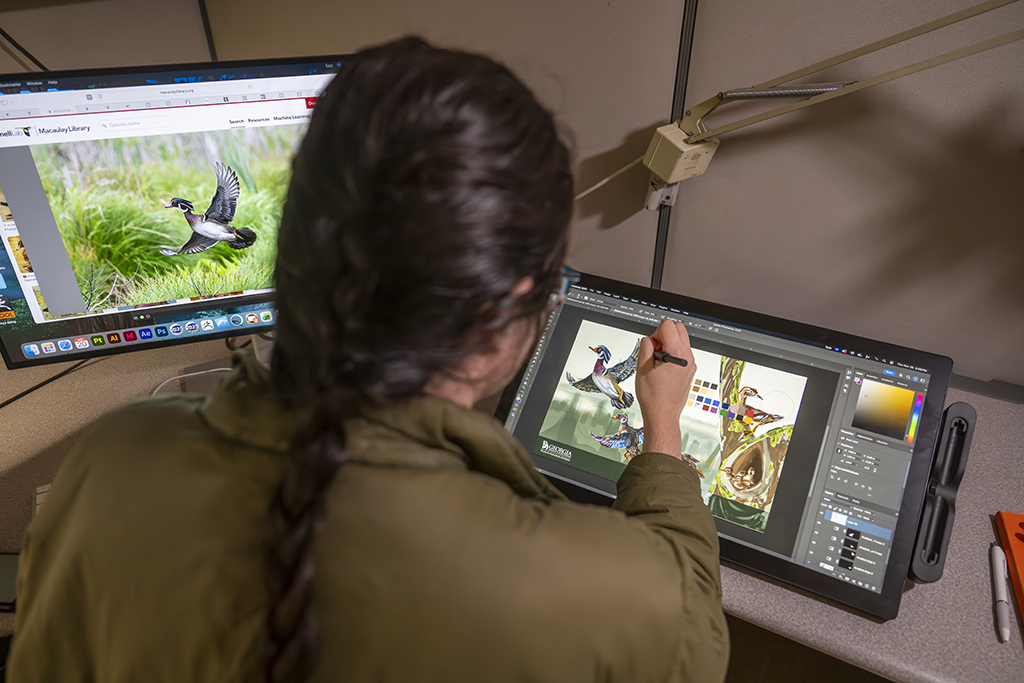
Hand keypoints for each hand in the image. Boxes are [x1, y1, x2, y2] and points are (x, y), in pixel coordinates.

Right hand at [635, 319, 696, 458]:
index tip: (651, 345)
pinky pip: (683, 351)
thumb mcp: (642, 368)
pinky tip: (663, 367)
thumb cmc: (654, 398)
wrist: (663, 415)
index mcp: (677, 355)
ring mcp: (691, 364)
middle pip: (679, 328)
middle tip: (655, 349)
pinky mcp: (690, 370)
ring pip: (682, 339)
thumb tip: (648, 340)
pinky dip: (673, 353)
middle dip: (664, 334)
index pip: (668, 326)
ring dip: (669, 343)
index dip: (655, 333)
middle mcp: (688, 358)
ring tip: (658, 361)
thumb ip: (645, 347)